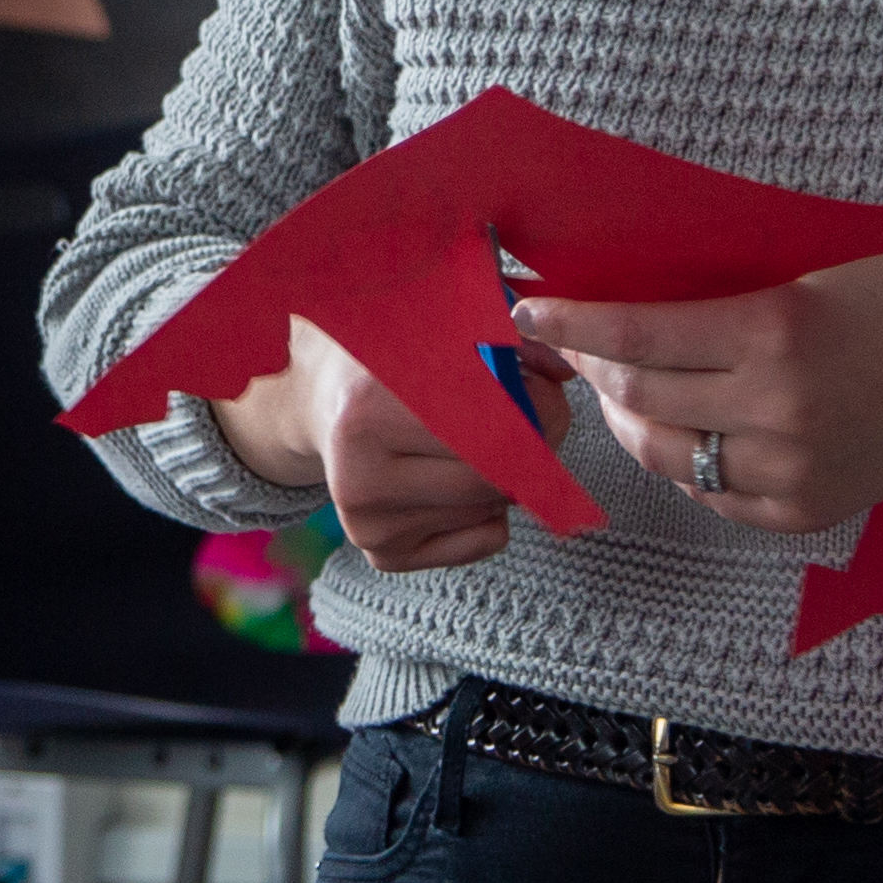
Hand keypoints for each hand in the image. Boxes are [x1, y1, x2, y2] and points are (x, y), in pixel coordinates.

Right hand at [215, 315, 533, 571]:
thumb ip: (505, 340)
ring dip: (512, 474)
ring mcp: (367, 524)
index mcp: (367, 411)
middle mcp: (359, 476)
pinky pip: (486, 539)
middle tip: (533, 415)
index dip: (537, 406)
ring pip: (496, 508)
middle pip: (496, 477)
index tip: (538, 385)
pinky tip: (459, 475)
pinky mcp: (382, 555)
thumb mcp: (433, 327)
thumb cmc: (385, 358)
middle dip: (534, 445)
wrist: (317, 401)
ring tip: (483, 439)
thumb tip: (565, 368)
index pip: (490, 427)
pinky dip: (494, 508)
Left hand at [513, 261, 882, 536]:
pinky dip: (679, 460)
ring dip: (625, 419)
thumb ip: (727, 265)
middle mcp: (779, 408)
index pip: (639, 333)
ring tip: (619, 385)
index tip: (530, 311)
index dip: (573, 324)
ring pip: (662, 455)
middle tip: (572, 344)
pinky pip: (707, 495)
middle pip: (638, 399)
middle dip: (591, 368)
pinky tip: (677, 426)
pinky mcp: (800, 513)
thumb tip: (620, 257)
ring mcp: (790, 470)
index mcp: (777, 331)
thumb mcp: (814, 260)